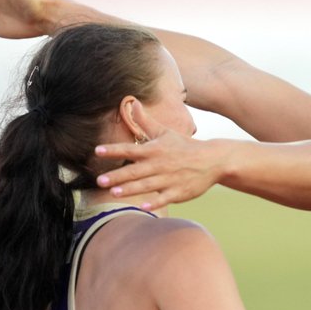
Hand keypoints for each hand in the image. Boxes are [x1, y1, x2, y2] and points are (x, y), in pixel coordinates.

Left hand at [96, 132, 226, 210]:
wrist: (213, 160)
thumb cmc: (184, 146)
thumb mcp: (165, 132)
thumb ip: (145, 121)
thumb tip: (132, 102)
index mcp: (154, 150)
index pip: (130, 149)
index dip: (114, 150)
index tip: (98, 151)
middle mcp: (160, 164)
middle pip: (135, 170)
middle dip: (117, 176)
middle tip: (99, 180)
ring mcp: (169, 179)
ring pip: (147, 185)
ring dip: (131, 189)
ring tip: (114, 193)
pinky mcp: (179, 192)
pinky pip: (165, 198)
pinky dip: (155, 202)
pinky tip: (144, 207)